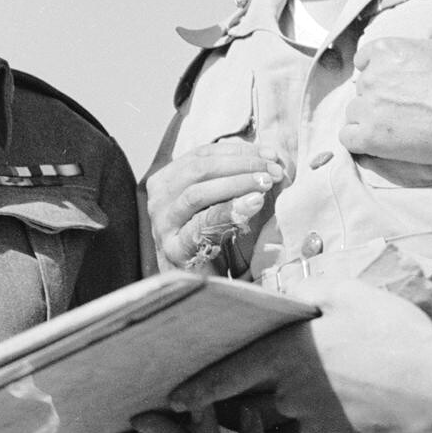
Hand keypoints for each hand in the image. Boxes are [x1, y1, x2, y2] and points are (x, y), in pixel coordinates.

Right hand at [146, 138, 285, 269]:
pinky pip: (200, 224)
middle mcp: (160, 198)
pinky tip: (252, 203)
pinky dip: (228, 211)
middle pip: (199, 169)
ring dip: (236, 184)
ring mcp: (163, 224)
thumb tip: (270, 155)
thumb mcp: (221, 200)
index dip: (238, 151)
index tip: (270, 154)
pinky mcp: (173, 247)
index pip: (203, 154)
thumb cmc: (212, 238)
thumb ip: (236, 176)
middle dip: (241, 165)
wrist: (199, 282)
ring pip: (197, 193)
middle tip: (272, 171)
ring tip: (265, 184)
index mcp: (168, 180)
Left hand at [166, 279, 431, 432]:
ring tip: (366, 391)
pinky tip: (377, 415)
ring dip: (320, 411)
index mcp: (288, 355)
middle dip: (274, 397)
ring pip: (302, 424)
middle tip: (311, 384)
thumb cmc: (403, 338)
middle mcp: (291, 397)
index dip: (199, 388)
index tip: (175, 398)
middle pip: (267, 401)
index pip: (229, 374)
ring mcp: (313, 432)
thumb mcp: (352, 295)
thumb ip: (306, 293)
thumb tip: (279, 295)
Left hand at [342, 31, 431, 164]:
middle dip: (377, 96)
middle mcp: (372, 76)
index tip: (392, 82)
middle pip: (362, 87)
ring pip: (354, 112)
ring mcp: (368, 107)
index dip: (378, 71)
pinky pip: (347, 137)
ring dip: (368, 119)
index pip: (365, 59)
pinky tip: (379, 141)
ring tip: (396, 126)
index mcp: (388, 50)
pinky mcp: (368, 136)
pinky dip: (360, 140)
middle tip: (402, 107)